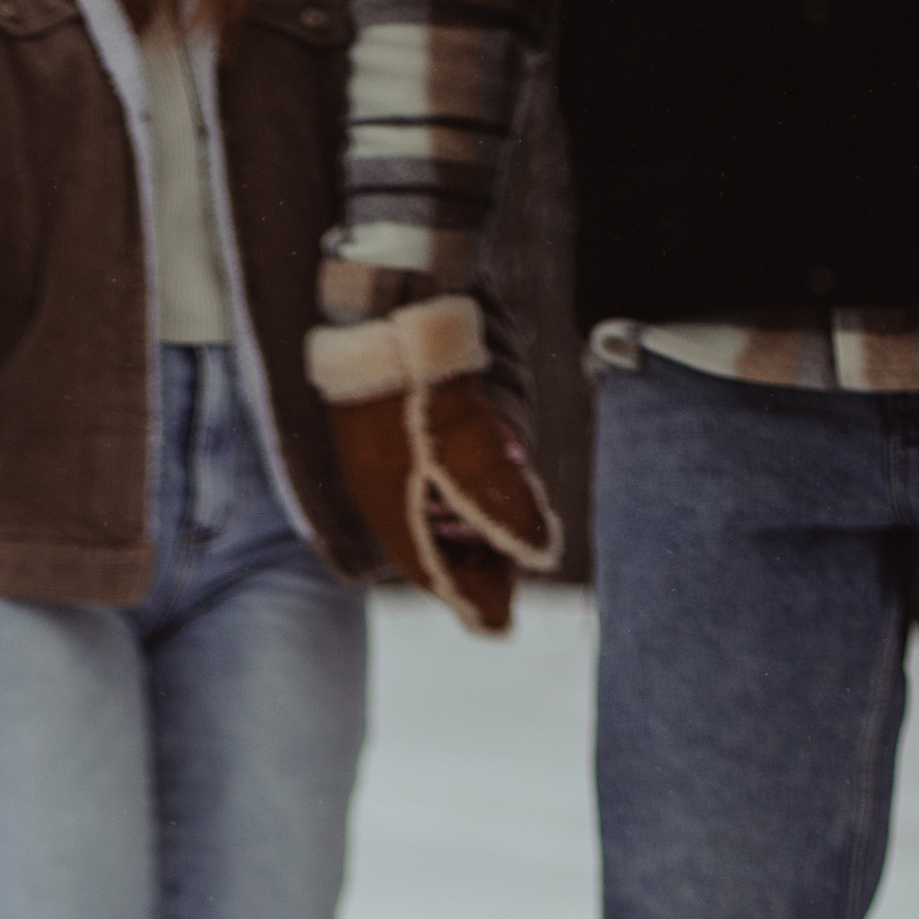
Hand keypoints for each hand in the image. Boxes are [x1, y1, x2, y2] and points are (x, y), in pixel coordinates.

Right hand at [307, 297, 558, 637]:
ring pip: (429, 509)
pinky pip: (427, 472)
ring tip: (507, 523)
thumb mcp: (471, 446)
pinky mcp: (393, 419)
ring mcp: (382, 453)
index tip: (499, 622)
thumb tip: (538, 553)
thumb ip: (503, 502)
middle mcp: (380, 488)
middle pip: (430, 545)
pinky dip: (458, 486)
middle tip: (512, 573)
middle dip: (472, 564)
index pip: (431, 572)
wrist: (385, 295)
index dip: (469, 598)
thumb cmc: (423, 378)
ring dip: (469, 524)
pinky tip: (485, 467)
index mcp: (390, 508)